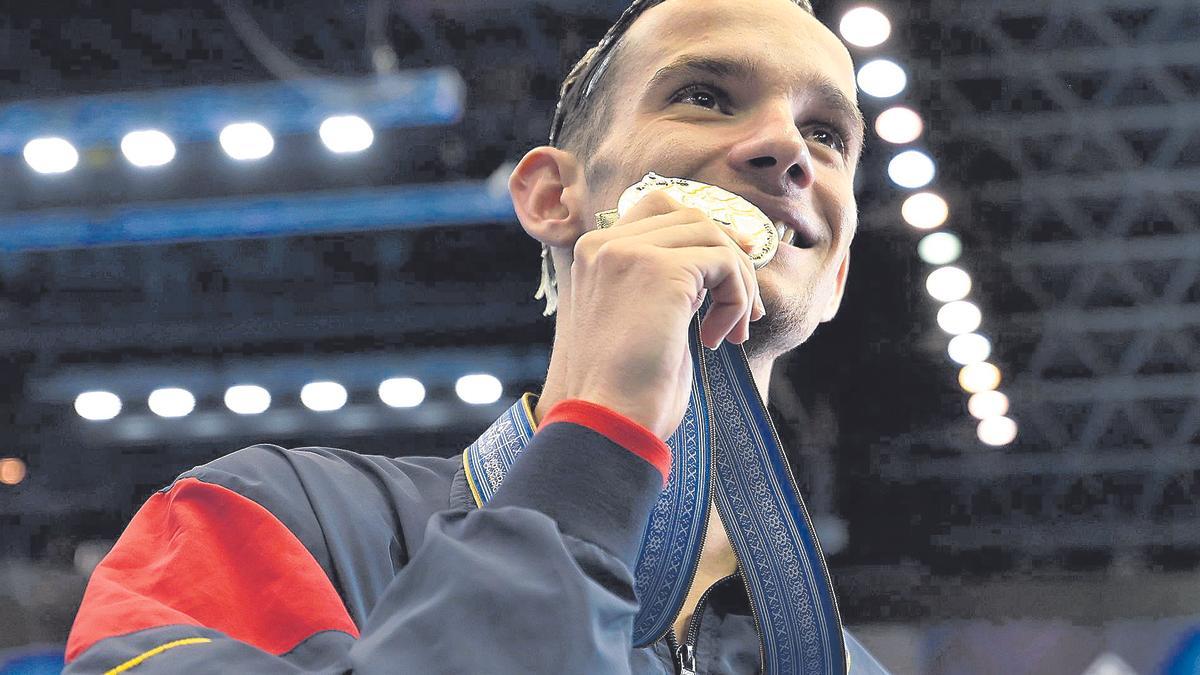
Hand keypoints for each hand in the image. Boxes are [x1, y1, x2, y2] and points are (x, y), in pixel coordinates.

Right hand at [561, 190, 765, 440]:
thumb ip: (665, 280)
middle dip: (728, 260)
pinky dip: (737, 300)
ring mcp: (629, 252)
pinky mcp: (661, 270)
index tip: (730, 275)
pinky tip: (717, 339)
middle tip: (743, 313)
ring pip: (712, 235)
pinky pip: (725, 262)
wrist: (608, 419)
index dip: (703, 236)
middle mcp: (603, 243)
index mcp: (593, 253)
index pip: (659, 210)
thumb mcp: (640, 317)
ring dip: (737, 284)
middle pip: (691, 217)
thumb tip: (721, 255)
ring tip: (730, 331)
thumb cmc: (626, 386)